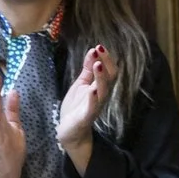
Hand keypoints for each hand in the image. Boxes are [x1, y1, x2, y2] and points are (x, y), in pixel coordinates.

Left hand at [57, 46, 113, 169]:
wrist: (69, 131)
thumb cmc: (76, 107)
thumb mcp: (81, 84)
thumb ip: (87, 70)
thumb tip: (93, 51)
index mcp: (99, 87)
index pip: (108, 70)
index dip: (106, 58)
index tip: (99, 46)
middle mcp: (100, 96)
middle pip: (109, 78)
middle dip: (106, 63)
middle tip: (100, 49)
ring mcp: (94, 106)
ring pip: (103, 91)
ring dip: (101, 77)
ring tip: (98, 64)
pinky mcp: (87, 116)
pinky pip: (92, 107)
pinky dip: (93, 97)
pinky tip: (92, 89)